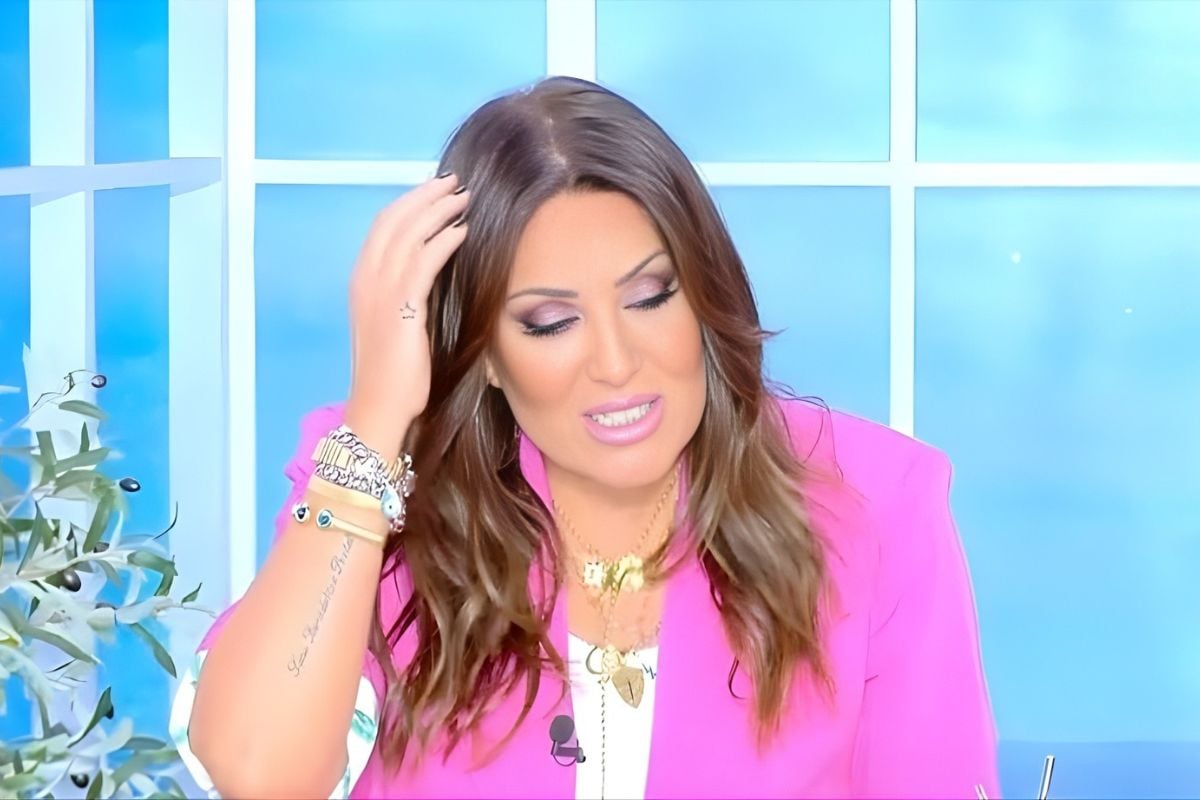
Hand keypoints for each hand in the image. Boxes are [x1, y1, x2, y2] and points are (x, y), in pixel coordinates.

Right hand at [344, 172, 468, 454]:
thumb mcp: (396, 325)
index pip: (383, 227)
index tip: (434, 190)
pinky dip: (443, 240)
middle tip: (454, 182)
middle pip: (394, 220)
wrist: (379, 406)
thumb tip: (432, 275)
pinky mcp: (401, 307)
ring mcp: (380, 292)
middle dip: (425, 196)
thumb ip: (406, 296)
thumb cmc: (392, 374)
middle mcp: (366, 279)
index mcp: (362, 281)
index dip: (409, 203)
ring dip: (438, 211)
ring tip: (464, 199)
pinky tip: (462, 231)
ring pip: (410, 234)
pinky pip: (424, 261)